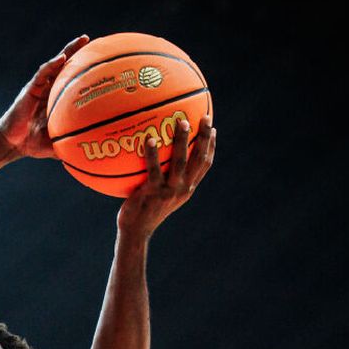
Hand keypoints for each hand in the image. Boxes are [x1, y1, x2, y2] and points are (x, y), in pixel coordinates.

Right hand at [0, 36, 89, 157]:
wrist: (13, 143)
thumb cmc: (33, 143)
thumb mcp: (57, 143)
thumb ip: (72, 144)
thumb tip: (92, 157)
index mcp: (56, 99)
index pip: (72, 79)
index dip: (84, 69)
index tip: (101, 59)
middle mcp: (49, 89)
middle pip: (66, 65)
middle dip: (78, 51)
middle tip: (93, 41)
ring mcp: (39, 87)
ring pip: (56, 64)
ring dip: (69, 50)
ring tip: (83, 40)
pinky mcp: (30, 89)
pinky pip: (42, 74)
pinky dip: (51, 65)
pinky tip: (61, 58)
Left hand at [116, 113, 215, 236]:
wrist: (136, 231)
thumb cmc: (145, 209)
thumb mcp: (161, 194)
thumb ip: (166, 177)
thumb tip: (162, 153)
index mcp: (187, 189)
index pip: (205, 165)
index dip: (211, 146)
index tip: (213, 129)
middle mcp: (183, 189)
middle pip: (199, 160)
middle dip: (204, 138)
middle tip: (205, 118)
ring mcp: (169, 191)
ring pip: (180, 162)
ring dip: (182, 141)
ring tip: (182, 123)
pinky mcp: (153, 193)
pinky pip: (153, 170)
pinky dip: (152, 154)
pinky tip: (149, 139)